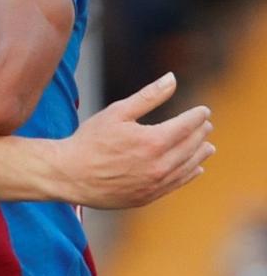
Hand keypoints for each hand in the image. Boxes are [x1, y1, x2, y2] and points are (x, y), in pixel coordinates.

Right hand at [54, 73, 211, 208]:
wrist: (67, 175)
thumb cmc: (89, 141)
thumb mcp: (116, 112)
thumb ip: (148, 96)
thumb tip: (172, 78)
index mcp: (153, 141)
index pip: (187, 125)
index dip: (198, 116)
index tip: (203, 111)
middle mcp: (159, 165)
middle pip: (191, 146)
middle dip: (201, 133)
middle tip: (206, 126)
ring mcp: (154, 184)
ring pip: (188, 167)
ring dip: (200, 154)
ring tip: (208, 147)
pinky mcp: (147, 197)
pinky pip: (176, 184)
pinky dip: (189, 175)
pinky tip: (196, 168)